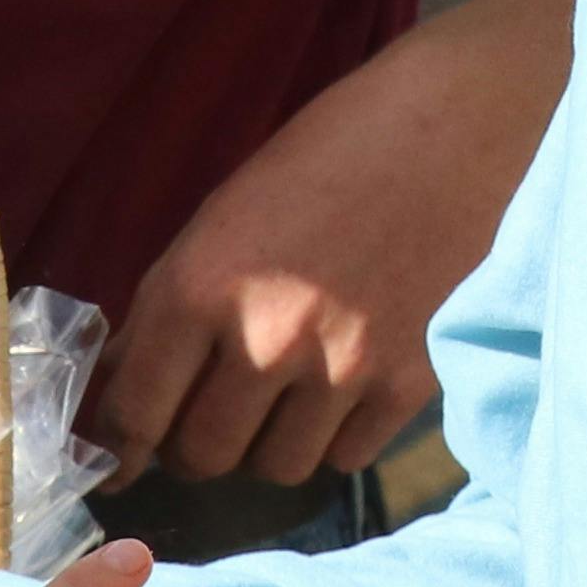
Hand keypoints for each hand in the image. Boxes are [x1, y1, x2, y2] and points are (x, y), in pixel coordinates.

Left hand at [103, 0, 561, 485]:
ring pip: (276, 466)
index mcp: (201, 283)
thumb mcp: (229, 211)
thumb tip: (122, 386)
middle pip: (203, 454)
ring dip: (267, 442)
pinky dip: (334, 435)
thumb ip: (173, 304)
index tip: (125, 450)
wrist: (464, 120)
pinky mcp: (409, 383)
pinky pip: (346, 456)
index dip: (123, 440)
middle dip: (195, 441)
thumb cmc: (335, 149)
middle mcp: (266, 336)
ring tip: (282, 395)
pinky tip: (341, 386)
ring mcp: (343, 366)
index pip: (135, 413)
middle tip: (208, 412)